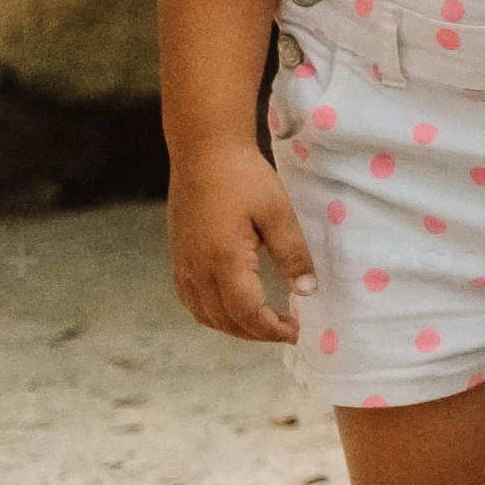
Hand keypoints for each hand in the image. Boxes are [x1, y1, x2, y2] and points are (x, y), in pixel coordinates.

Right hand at [168, 150, 305, 342]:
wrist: (203, 150)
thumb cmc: (243, 177)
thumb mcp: (278, 213)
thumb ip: (292, 255)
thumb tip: (306, 291)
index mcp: (224, 261)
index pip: (247, 314)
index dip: (272, 330)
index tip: (295, 330)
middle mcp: (198, 269)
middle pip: (225, 321)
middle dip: (256, 334)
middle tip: (285, 330)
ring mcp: (183, 264)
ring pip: (205, 314)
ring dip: (234, 327)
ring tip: (263, 323)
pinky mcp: (178, 255)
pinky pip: (191, 299)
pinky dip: (212, 313)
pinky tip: (231, 306)